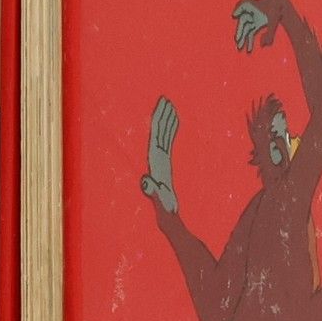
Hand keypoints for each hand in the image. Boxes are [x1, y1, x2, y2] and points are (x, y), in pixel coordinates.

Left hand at [143, 96, 178, 211]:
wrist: (171, 221)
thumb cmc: (167, 216)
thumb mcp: (162, 208)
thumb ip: (154, 196)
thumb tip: (145, 181)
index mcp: (157, 166)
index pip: (158, 139)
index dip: (160, 123)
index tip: (163, 107)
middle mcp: (158, 162)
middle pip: (159, 134)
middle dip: (162, 117)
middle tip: (165, 99)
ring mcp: (162, 164)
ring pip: (163, 137)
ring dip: (166, 122)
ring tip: (170, 106)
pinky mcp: (167, 166)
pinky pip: (168, 144)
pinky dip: (172, 131)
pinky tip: (175, 123)